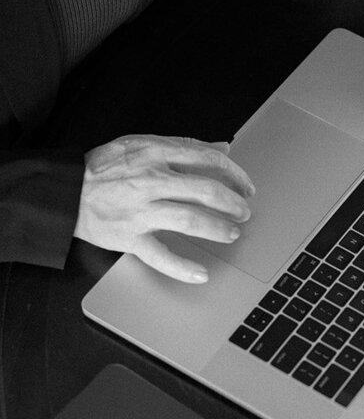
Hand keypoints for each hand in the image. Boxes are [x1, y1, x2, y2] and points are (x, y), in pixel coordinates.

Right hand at [74, 135, 254, 282]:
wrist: (63, 191)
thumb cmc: (103, 168)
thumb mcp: (141, 144)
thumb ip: (183, 146)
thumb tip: (222, 148)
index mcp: (154, 153)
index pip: (206, 158)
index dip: (233, 173)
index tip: (245, 185)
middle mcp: (150, 180)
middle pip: (205, 190)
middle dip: (232, 202)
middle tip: (244, 211)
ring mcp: (140, 211)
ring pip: (190, 219)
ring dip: (218, 228)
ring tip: (232, 233)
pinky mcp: (129, 238)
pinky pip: (160, 256)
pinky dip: (182, 268)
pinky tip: (201, 273)